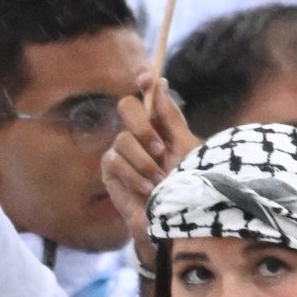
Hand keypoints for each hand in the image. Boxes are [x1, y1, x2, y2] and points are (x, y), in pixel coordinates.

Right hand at [99, 72, 198, 245]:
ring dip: (144, 161)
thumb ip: (171, 117)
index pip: (147, 94)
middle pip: (127, 106)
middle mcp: (138, 132)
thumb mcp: (185, 149)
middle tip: (159, 148)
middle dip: (143, 126)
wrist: (174, 218)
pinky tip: (148, 189)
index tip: (148, 78)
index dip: (144, 82)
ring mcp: (122, 150)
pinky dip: (133, 176)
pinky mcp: (110, 170)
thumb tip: (161, 82)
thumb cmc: (185, 184)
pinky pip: (114, 161)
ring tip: (160, 180)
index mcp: (160, 122)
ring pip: (122, 138)